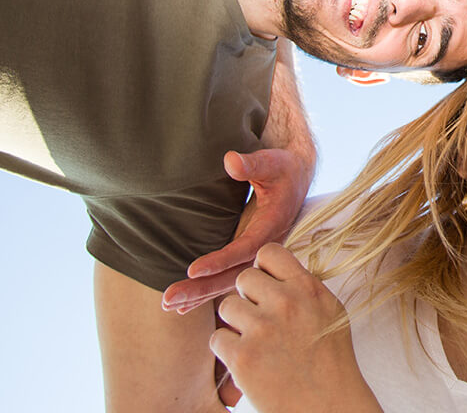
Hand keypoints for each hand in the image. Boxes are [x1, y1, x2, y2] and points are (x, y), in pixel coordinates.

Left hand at [162, 149, 309, 313]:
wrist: (297, 178)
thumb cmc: (283, 168)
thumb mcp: (272, 161)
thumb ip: (251, 163)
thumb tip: (230, 161)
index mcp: (274, 224)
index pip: (247, 248)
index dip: (222, 261)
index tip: (193, 270)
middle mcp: (267, 245)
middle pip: (236, 275)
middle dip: (203, 289)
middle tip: (169, 300)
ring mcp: (258, 254)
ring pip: (231, 281)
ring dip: (200, 294)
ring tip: (169, 306)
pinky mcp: (248, 256)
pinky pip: (230, 279)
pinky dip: (208, 293)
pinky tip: (185, 306)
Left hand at [211, 244, 380, 412]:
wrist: (329, 406)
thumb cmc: (331, 362)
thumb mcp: (329, 312)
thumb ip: (304, 288)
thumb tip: (279, 271)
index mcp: (308, 288)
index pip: (269, 252)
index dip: (262, 268)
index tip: (266, 286)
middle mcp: (286, 302)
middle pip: (243, 278)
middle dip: (247, 298)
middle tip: (259, 320)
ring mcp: (263, 328)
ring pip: (226, 306)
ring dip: (235, 324)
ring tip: (255, 343)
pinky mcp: (243, 356)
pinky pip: (218, 339)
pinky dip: (228, 352)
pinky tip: (248, 363)